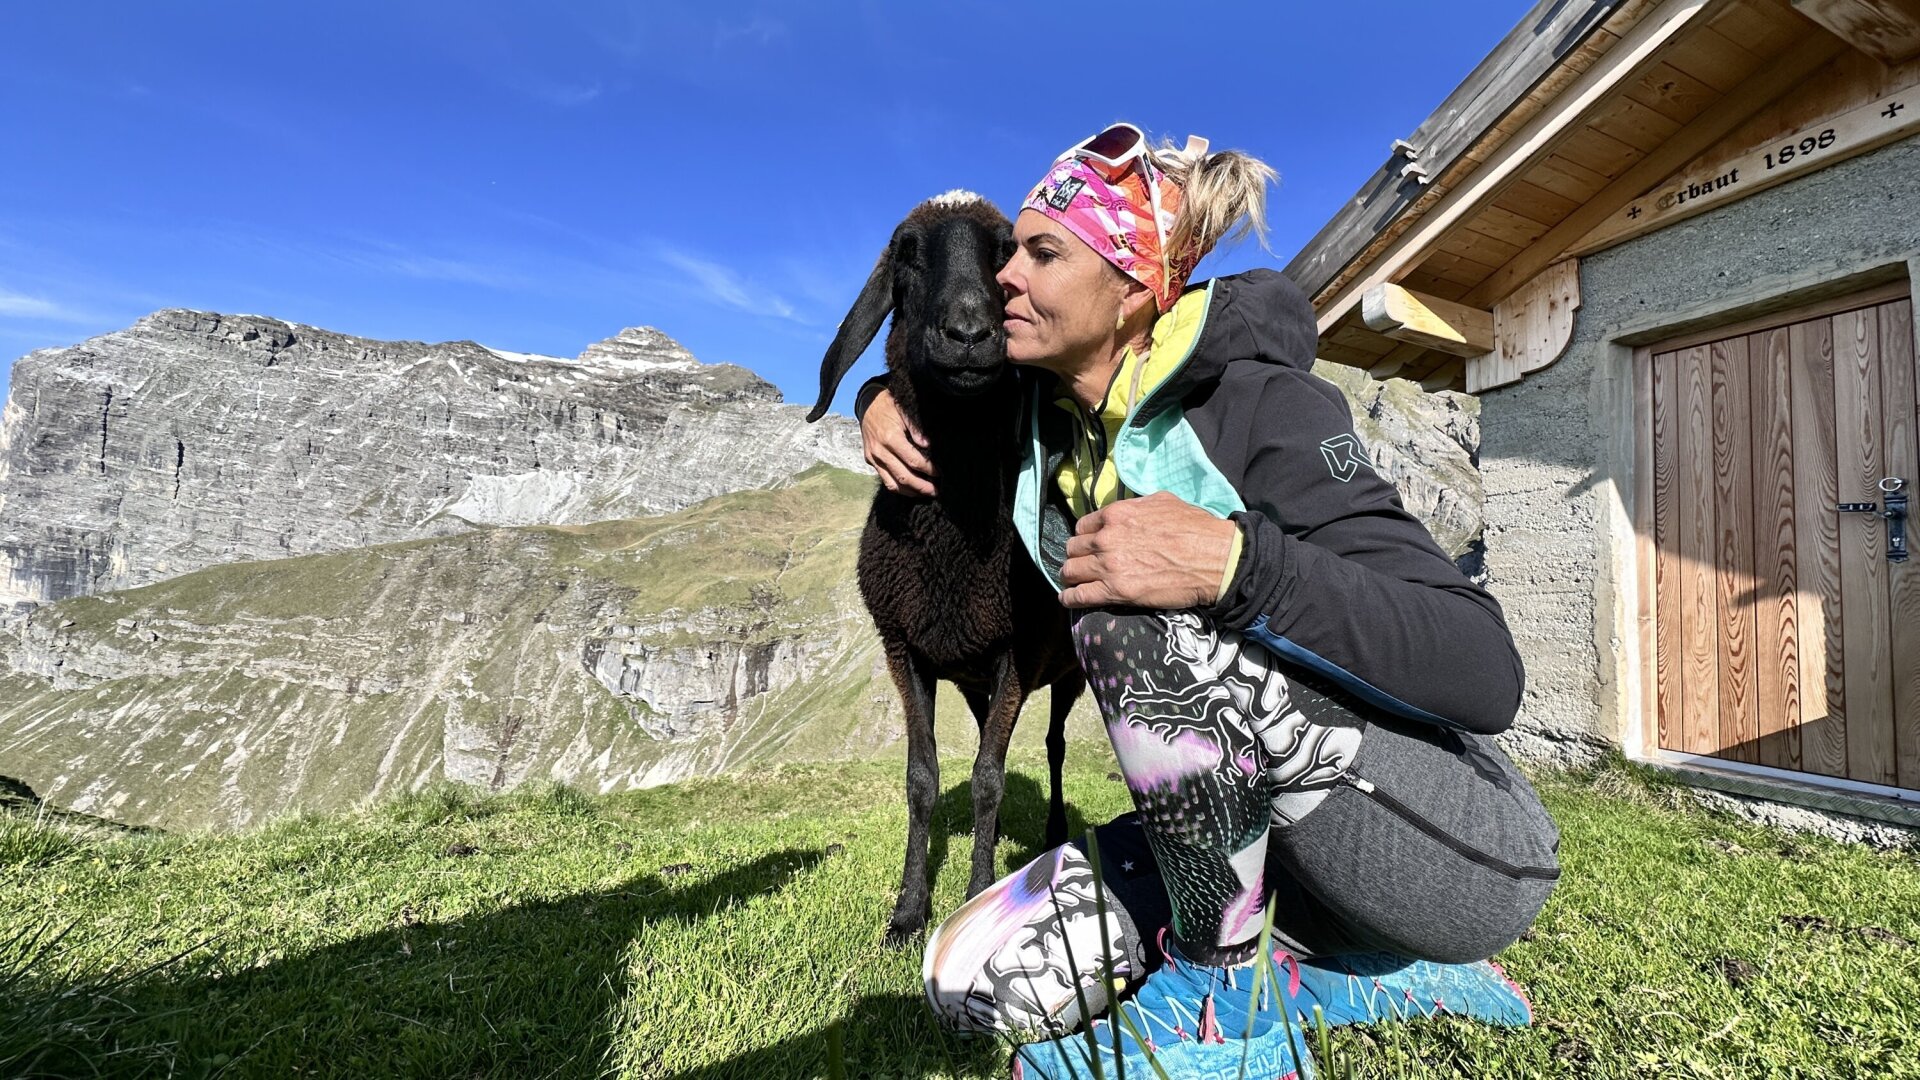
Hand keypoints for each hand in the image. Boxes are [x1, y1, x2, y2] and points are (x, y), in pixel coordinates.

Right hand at [861, 389, 936, 496]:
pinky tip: (910, 489)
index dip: (928, 469)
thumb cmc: (888, 405)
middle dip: (922, 486)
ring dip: (910, 491)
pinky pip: (885, 480)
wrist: (867, 403)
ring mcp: (873, 458)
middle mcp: (880, 451)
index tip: (939, 473)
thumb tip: (928, 445)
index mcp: (890, 438)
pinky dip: (898, 487)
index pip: (913, 461)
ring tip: (925, 493)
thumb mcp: (903, 410)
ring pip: (892, 484)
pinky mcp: (870, 461)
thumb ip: (916, 428)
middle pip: (903, 476)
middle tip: (936, 491)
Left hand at [1058, 492, 1238, 608]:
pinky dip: (1070, 598)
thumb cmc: (1195, 529)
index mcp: (1116, 514)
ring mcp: (1108, 565)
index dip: (1085, 537)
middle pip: (1072, 548)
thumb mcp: (1163, 502)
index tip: (1090, 545)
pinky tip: (1069, 600)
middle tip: (1083, 564)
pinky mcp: (1115, 591)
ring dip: (1071, 576)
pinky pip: (1078, 596)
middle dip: (1077, 556)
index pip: (1082, 526)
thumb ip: (1137, 506)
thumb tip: (1129, 509)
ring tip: (1075, 582)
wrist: (1214, 560)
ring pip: (1070, 571)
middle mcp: (1106, 538)